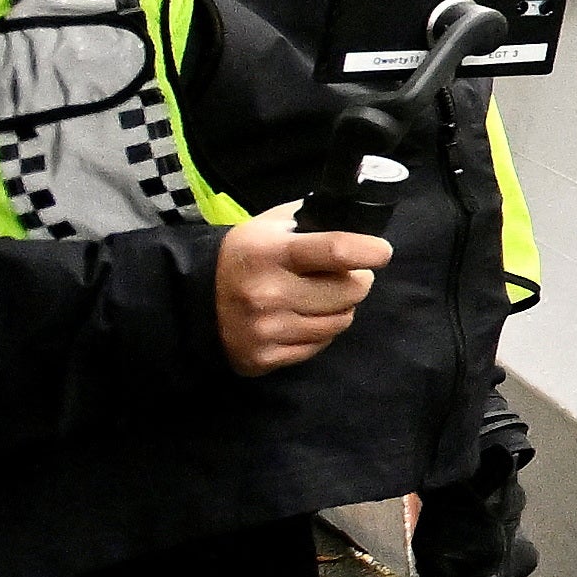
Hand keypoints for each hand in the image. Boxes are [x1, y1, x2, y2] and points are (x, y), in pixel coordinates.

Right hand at [214, 214, 388, 376]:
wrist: (195, 301)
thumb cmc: (245, 256)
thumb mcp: (270, 225)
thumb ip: (313, 218)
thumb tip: (359, 219)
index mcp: (271, 252)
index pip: (337, 250)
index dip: (370, 251)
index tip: (381, 252)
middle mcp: (268, 292)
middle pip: (350, 291)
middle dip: (357, 280)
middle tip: (344, 275)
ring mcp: (266, 329)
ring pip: (340, 321)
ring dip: (340, 308)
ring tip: (320, 296)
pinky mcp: (265, 357)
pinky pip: (319, 345)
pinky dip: (320, 332)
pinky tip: (301, 318)